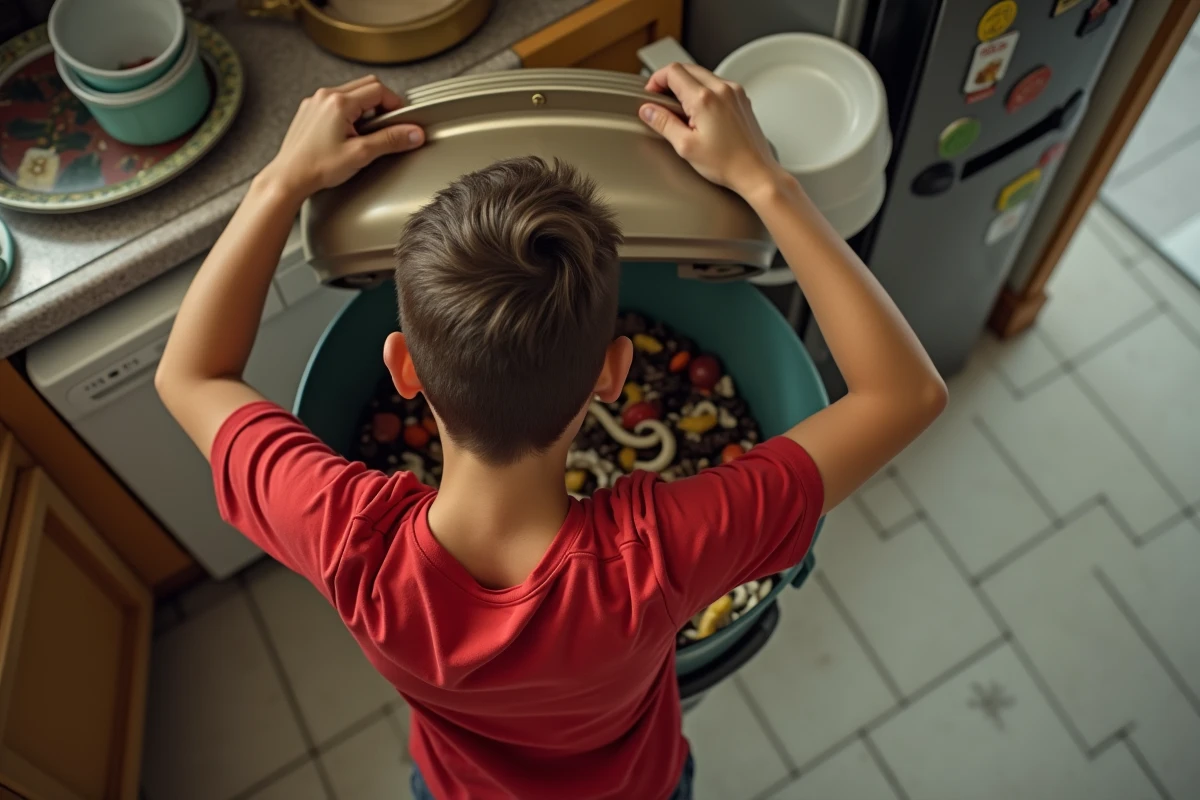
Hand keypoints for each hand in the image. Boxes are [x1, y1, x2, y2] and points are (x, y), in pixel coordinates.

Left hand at [261, 75, 424, 199]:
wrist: (289, 177)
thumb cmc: (317, 167)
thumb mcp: (361, 154)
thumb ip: (391, 140)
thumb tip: (413, 133)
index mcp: (339, 102)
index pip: (379, 90)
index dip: (395, 104)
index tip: (402, 120)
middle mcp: (326, 96)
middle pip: (366, 86)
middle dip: (382, 103)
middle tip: (387, 125)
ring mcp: (315, 102)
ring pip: (351, 92)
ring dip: (365, 108)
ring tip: (365, 133)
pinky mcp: (310, 111)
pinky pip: (336, 102)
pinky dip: (349, 112)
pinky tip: (348, 134)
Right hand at [640, 63, 783, 198]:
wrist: (756, 172)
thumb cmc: (726, 163)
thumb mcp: (686, 146)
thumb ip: (664, 123)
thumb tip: (648, 110)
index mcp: (705, 99)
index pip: (673, 72)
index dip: (656, 80)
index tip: (651, 93)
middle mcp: (722, 89)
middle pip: (687, 69)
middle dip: (670, 80)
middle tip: (661, 100)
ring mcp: (734, 92)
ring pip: (703, 75)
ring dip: (687, 85)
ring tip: (681, 110)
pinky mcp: (741, 98)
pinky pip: (717, 84)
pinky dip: (703, 91)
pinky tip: (700, 112)